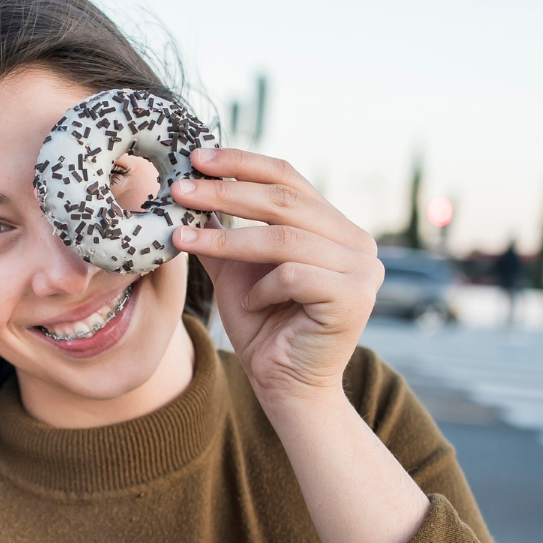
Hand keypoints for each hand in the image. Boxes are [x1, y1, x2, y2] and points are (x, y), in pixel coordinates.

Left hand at [170, 148, 384, 408]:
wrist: (283, 385)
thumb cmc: (261, 326)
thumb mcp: (235, 269)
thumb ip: (222, 231)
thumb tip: (193, 188)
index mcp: (333, 227)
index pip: (288, 178)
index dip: (242, 163)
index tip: (197, 158)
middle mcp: (357, 241)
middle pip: (284, 201)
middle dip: (225, 192)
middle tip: (180, 191)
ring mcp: (362, 269)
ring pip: (284, 237)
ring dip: (227, 237)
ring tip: (184, 239)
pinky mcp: (355, 298)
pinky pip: (294, 275)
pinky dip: (263, 287)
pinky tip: (250, 303)